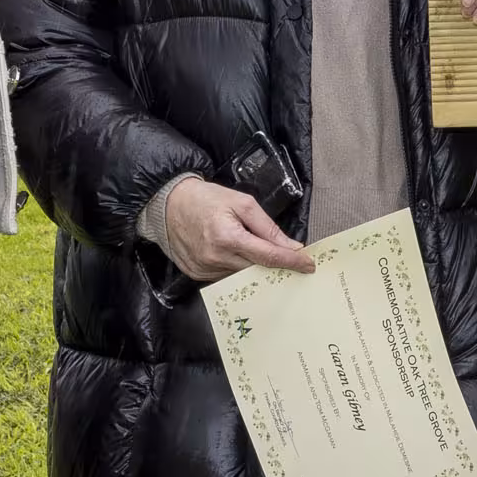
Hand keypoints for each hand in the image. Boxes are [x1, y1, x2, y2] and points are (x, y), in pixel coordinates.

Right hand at [158, 177, 317, 285]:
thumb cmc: (205, 199)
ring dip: (253, 266)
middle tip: (289, 260)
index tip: (308, 265)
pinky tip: (234, 255)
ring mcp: (204, 269)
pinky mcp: (197, 274)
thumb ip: (268, 227)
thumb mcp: (242, 203)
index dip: (291, 262)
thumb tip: (290, 246)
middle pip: (257, 269)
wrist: (168, 204)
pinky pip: (225, 276)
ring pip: (242, 275)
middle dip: (274, 264)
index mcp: (228, 237)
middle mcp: (215, 257)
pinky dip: (235, 268)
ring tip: (254, 252)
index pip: (268, 256)